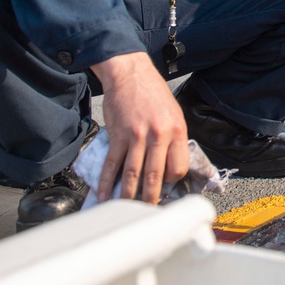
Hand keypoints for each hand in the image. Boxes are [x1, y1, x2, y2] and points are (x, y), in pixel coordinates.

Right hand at [88, 52, 188, 204]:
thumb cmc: (152, 93)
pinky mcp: (118, 135)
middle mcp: (158, 134)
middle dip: (151, 198)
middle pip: (156, 175)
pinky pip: (113, 164)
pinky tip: (105, 195)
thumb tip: (169, 165)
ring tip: (128, 209)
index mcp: (176, 130)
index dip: (172, 180)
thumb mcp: (173, 113)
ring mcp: (137, 136)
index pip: (178, 167)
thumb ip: (173, 138)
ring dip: (129, 195)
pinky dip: (108, 183)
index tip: (165, 186)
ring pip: (134, 174)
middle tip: (148, 211)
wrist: (130, 73)